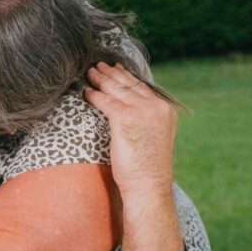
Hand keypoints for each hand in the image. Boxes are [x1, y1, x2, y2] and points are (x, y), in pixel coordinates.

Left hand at [84, 62, 176, 197]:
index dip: (127, 77)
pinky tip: (86, 92)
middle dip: (112, 73)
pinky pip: (106, 102)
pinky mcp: (125, 118)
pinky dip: (95, 95)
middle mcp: (156, 107)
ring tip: (90, 73)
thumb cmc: (147, 169)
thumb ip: (146, 122)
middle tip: (99, 65)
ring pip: (117, 89)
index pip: (143, 87)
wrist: (148, 185)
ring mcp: (142, 111)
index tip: (117, 68)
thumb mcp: (152, 138)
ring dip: (101, 79)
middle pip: (129, 84)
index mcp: (165, 110)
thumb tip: (132, 116)